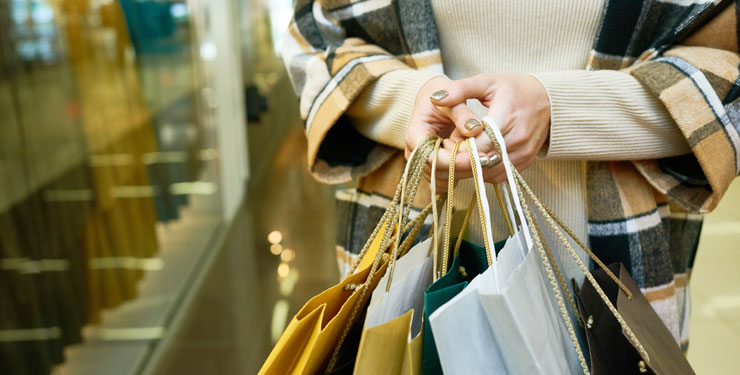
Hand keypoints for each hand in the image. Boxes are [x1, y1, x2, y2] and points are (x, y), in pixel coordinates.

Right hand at [406, 76, 490, 192]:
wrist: (432, 102)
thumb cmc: (441, 98)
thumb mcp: (451, 99)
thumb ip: (462, 113)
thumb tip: (475, 129)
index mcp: (415, 135)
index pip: (431, 157)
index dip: (455, 160)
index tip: (479, 156)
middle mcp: (414, 154)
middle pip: (438, 171)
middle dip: (464, 168)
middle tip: (490, 159)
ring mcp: (422, 164)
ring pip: (443, 179)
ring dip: (465, 173)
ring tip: (485, 159)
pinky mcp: (432, 170)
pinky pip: (445, 182)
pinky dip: (461, 176)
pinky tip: (475, 164)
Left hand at [428, 74, 550, 187]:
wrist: (549, 101)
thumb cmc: (514, 90)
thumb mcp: (487, 82)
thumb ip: (460, 89)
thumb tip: (435, 98)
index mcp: (507, 117)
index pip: (478, 144)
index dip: (459, 146)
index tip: (446, 141)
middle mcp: (518, 139)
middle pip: (482, 162)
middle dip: (461, 159)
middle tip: (448, 151)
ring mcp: (523, 154)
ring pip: (489, 173)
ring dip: (471, 168)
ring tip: (460, 155)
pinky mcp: (525, 163)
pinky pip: (498, 176)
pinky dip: (483, 172)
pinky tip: (475, 160)